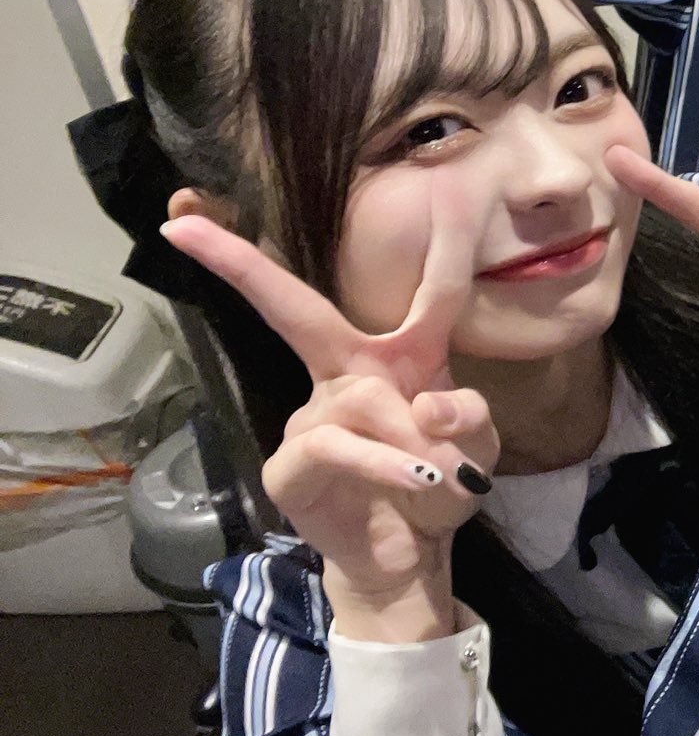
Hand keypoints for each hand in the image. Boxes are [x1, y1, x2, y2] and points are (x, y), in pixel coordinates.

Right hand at [161, 189, 495, 640]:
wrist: (411, 553)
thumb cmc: (442, 485)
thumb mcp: (478, 451)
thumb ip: (470, 420)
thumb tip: (428, 405)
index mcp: (404, 357)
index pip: (431, 294)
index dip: (443, 244)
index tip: (447, 183)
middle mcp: (350, 373)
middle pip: (297, 308)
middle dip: (242, 263)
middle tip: (183, 219)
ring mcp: (312, 416)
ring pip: (362, 400)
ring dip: (413, 442)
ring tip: (444, 476)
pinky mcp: (292, 464)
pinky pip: (338, 445)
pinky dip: (386, 463)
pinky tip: (416, 479)